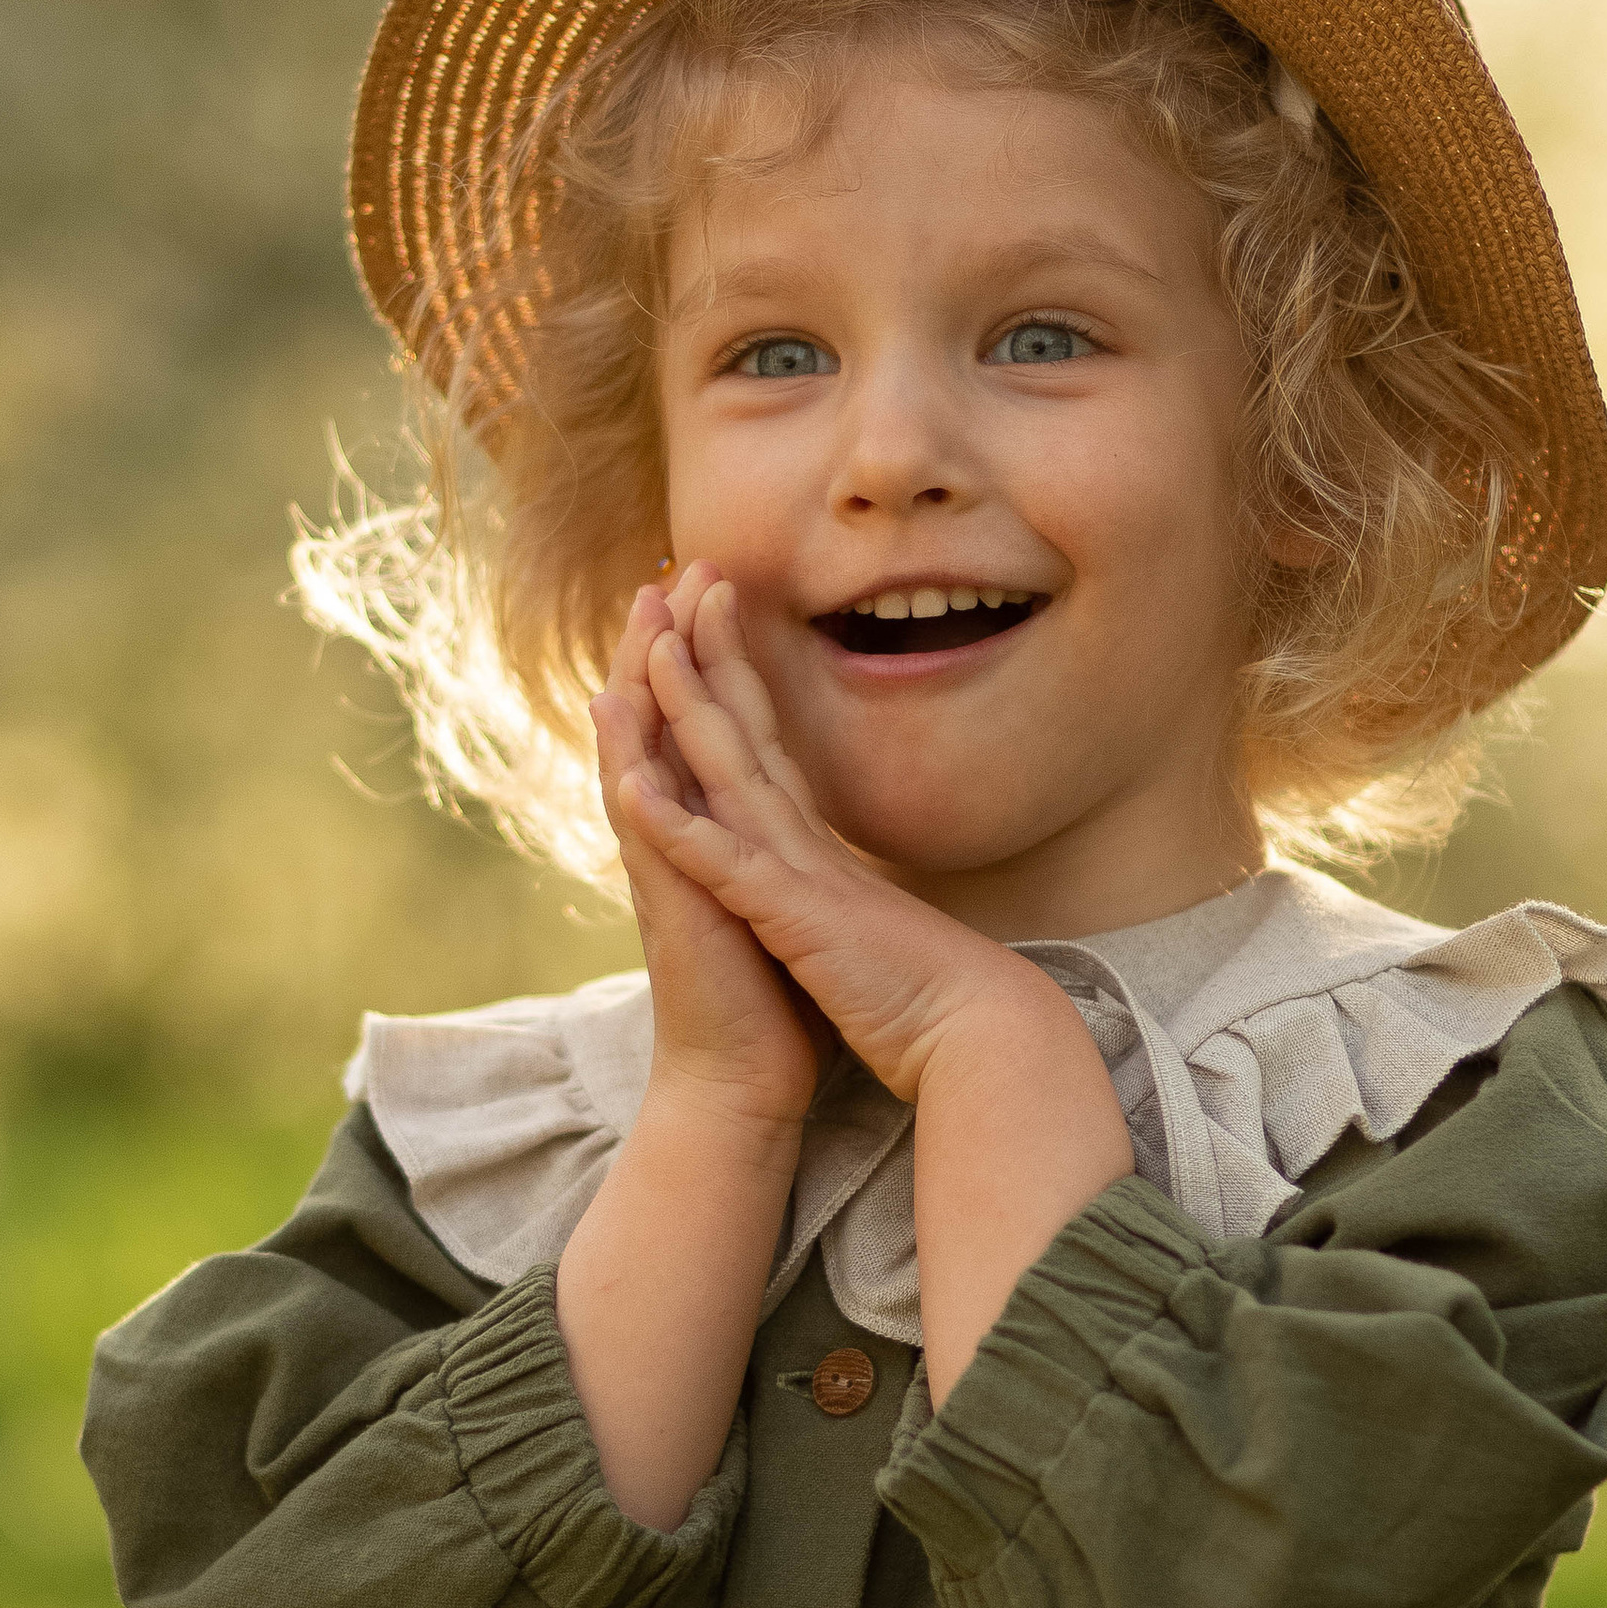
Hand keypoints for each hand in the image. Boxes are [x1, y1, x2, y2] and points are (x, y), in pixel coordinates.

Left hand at [618, 574, 1057, 1102]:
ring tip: (650, 645)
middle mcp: (805, 842)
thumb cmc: (924, 990)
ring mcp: (799, 872)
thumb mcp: (870, 925)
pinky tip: (634, 791)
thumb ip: (847, 892)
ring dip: (689, 708)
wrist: (973, 1032)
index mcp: (816, 848)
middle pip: (747, 730)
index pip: (766, 745)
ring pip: (732, 774)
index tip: (711, 617)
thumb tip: (841, 880)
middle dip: (711, 653)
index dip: (737, 677)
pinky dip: (679, 828)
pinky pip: (725, 864)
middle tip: (687, 575)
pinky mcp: (794, 917)